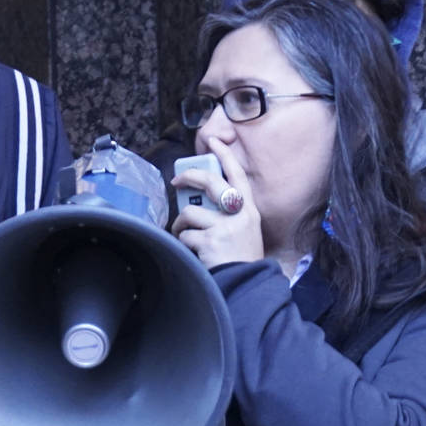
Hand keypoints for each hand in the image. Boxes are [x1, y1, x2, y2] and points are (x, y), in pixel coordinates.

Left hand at [171, 138, 263, 268]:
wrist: (246, 285)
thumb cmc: (242, 259)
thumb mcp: (245, 231)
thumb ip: (229, 213)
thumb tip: (201, 200)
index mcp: (249, 209)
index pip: (238, 174)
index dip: (224, 154)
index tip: (212, 140)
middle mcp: (239, 214)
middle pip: (210, 182)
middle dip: (189, 176)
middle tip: (177, 181)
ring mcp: (225, 227)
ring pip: (190, 212)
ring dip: (181, 224)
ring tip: (185, 234)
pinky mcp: (210, 241)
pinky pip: (185, 235)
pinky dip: (184, 243)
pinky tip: (192, 252)